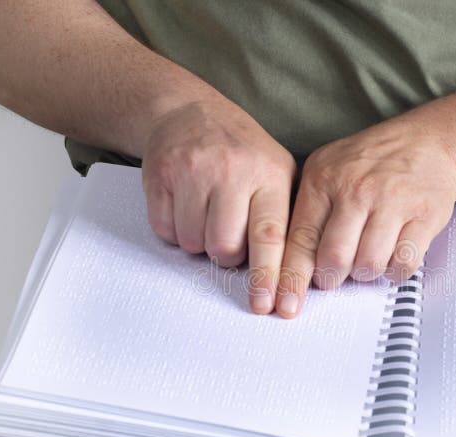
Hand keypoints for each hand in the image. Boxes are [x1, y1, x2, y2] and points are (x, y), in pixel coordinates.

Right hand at [142, 98, 295, 313]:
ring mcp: (193, 171)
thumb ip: (286, 217)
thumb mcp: (277, 172)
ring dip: (199, 241)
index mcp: (269, 175)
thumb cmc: (240, 151)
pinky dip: (174, 229)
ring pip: (193, 243)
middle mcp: (232, 171)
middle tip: (228, 233)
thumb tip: (295, 276)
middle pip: (225, 248)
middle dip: (226, 254)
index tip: (270, 306)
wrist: (188, 111)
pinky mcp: (160, 175)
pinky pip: (165, 230)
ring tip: (207, 213)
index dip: (269, 276)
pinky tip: (185, 205)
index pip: (271, 236)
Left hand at [275, 115, 455, 317]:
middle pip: (334, 259)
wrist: (429, 142)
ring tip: (368, 255)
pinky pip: (403, 263)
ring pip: (368, 265)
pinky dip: (395, 270)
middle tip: (337, 274)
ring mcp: (392, 201)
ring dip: (366, 272)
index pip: (299, 239)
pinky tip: (392, 254)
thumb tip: (286, 265)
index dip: (291, 278)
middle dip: (333, 277)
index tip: (284, 304)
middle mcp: (356, 188)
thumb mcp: (329, 170)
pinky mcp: (425, 214)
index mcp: (323, 179)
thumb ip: (308, 211)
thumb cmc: (373, 163)